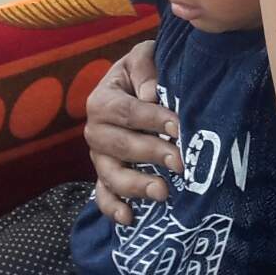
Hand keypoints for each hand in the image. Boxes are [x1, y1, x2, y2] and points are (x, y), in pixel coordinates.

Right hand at [84, 42, 184, 225]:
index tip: (179, 128)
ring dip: (136, 186)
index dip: (153, 120)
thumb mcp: (143, 56)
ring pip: (111, 174)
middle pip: (120, 146)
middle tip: (180, 162)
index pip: (128, 112)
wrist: (136, 84)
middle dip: (151, 154)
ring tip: (162, 192)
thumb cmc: (143, 70)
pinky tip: (129, 218)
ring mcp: (99, 156)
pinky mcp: (105, 175)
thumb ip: (144, 67)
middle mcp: (95, 130)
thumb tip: (150, 93)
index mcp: (102, 99)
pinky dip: (113, 208)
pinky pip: (103, 195)